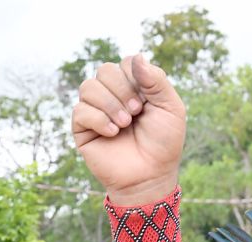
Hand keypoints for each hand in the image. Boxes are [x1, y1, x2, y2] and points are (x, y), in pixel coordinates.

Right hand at [72, 54, 185, 204]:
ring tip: (125, 125)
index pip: (127, 62)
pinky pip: (80, 110)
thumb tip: (137, 57)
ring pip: (88, 86)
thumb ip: (156, 80)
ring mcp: (96, 109)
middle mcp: (114, 95)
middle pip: (105, 70)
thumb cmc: (164, 143)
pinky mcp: (82, 126)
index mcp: (136, 87)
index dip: (136, 77)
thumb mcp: (171, 108)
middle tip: (136, 112)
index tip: (147, 100)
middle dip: (123, 90)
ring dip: (110, 105)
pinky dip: (99, 120)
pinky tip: (113, 133)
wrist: (150, 175)